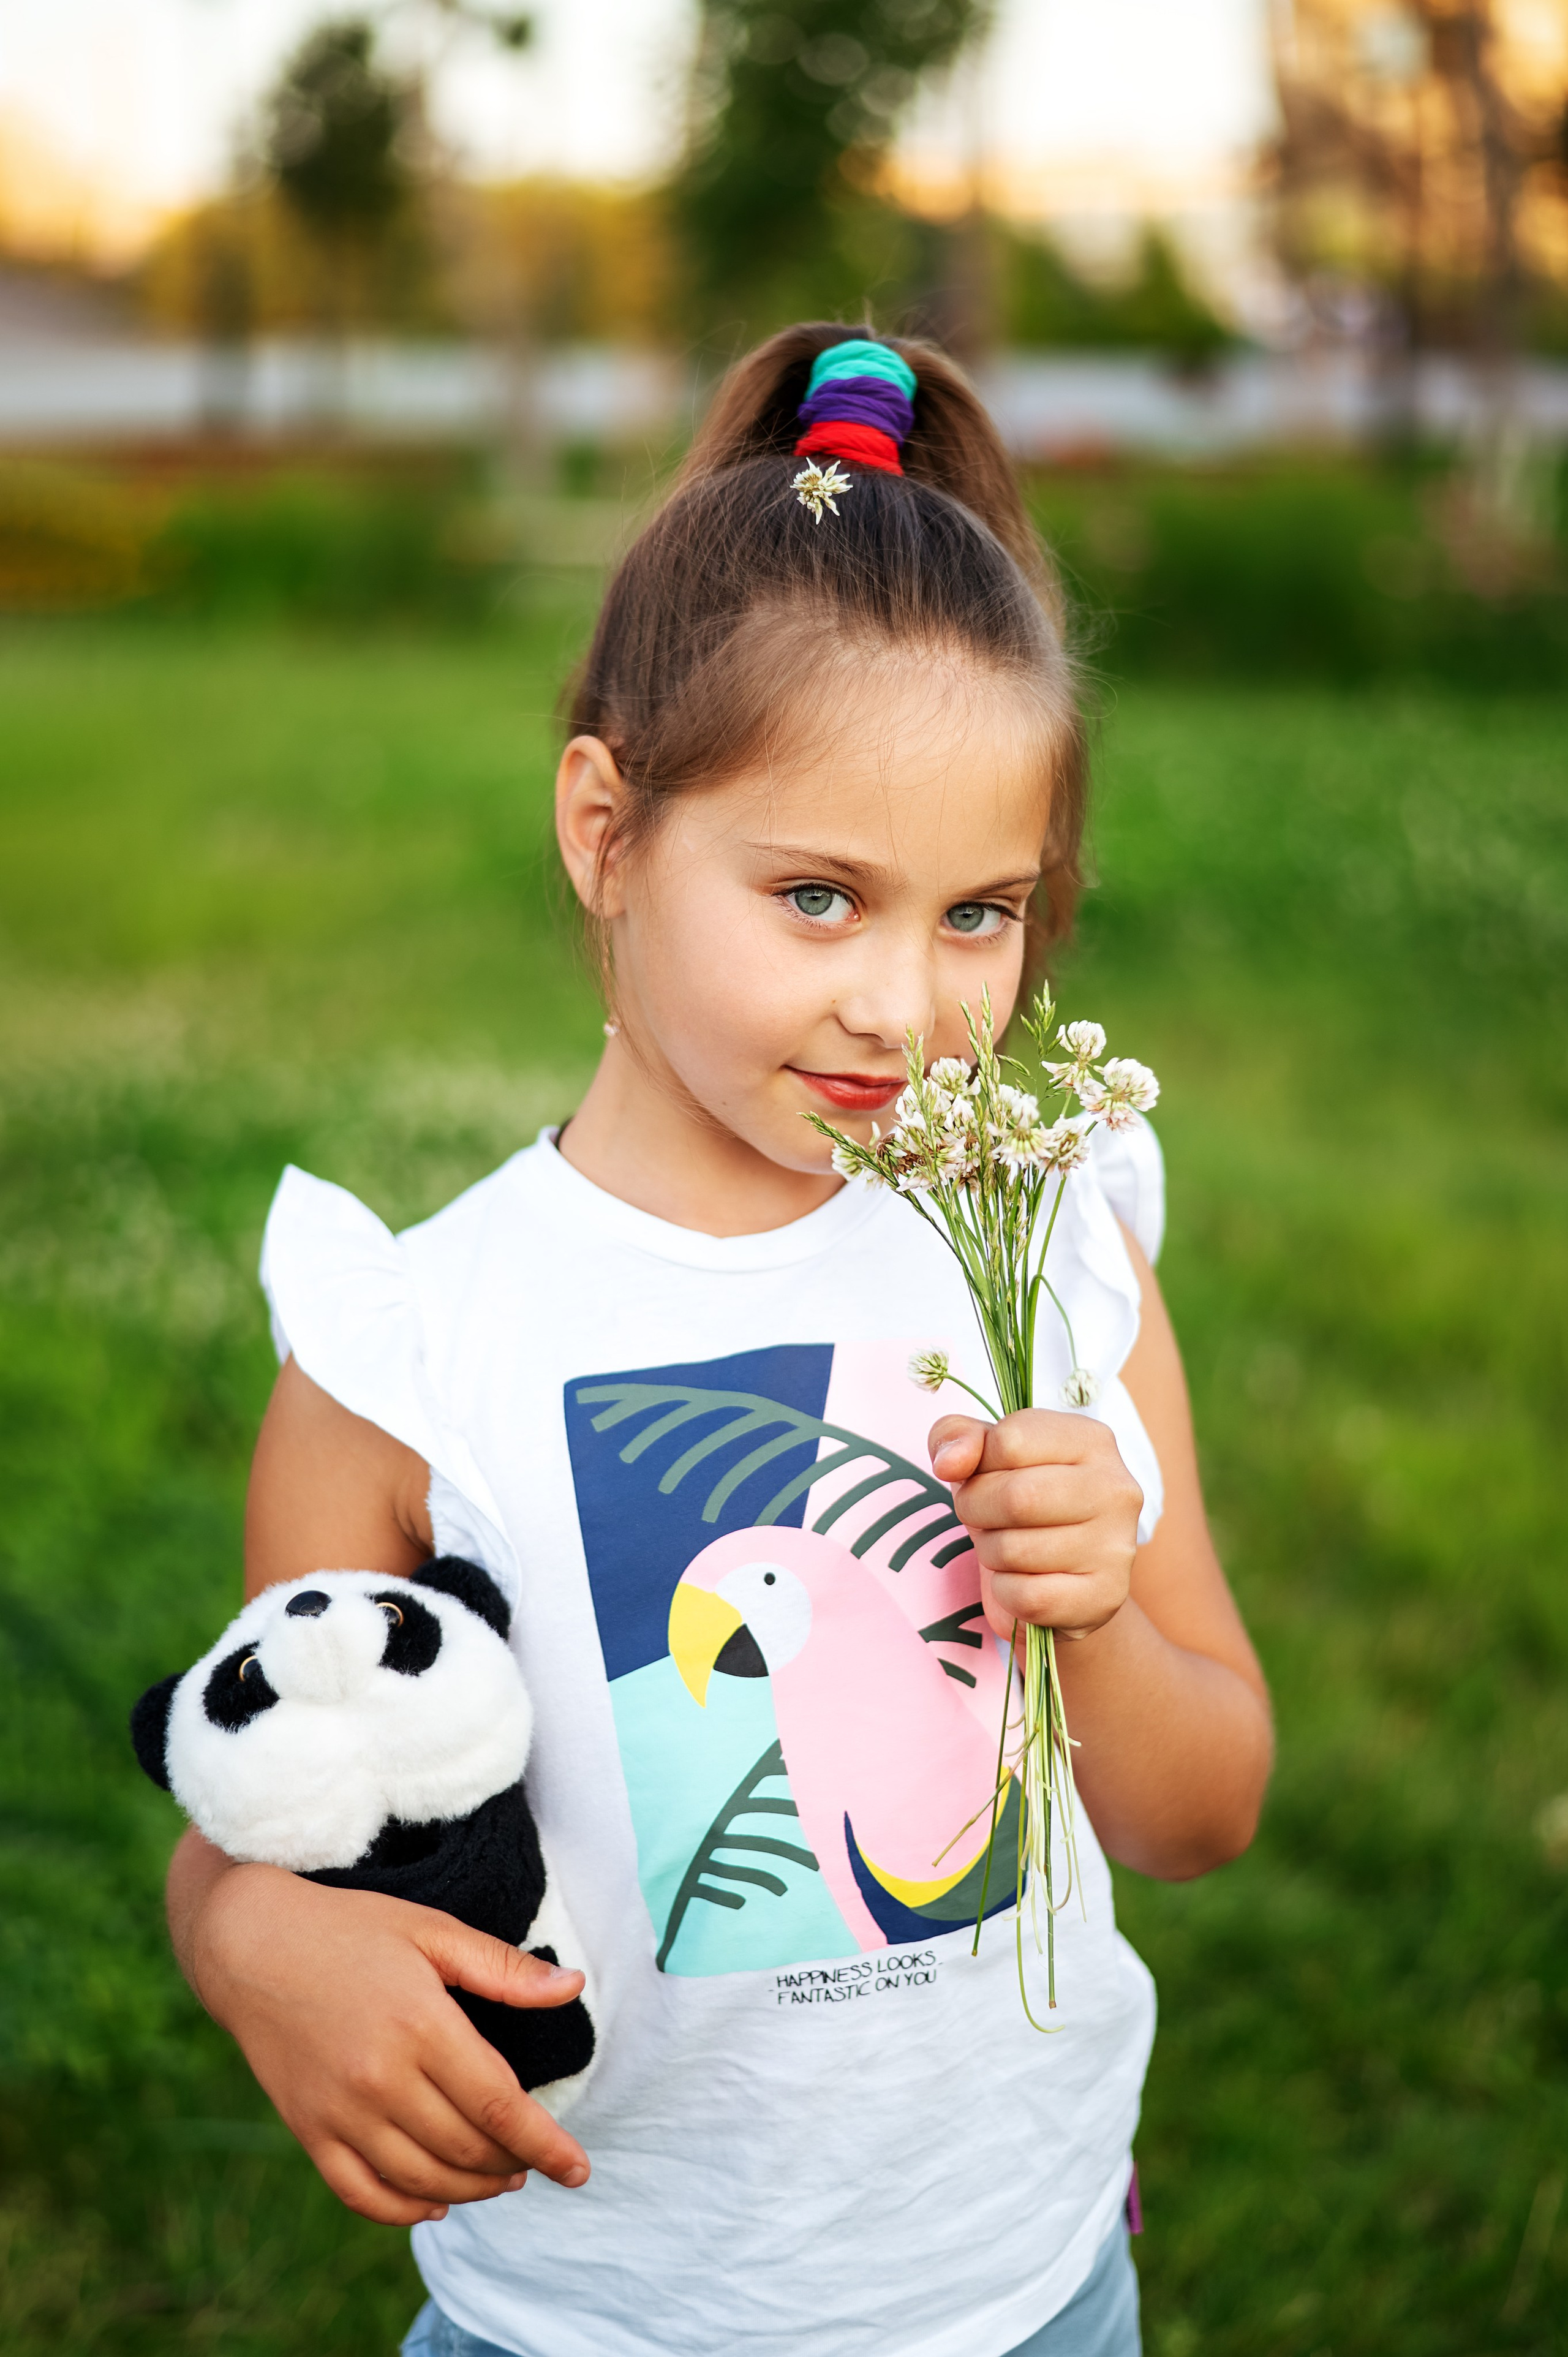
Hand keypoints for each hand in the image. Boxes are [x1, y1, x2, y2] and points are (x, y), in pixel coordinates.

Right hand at [189, 1864, 590, 2225]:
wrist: (250, 1944)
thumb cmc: (349, 1930)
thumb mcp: (431, 1931)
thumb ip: (503, 1968)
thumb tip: (572, 1987)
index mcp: (421, 2025)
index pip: (499, 2105)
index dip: (546, 2144)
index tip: (580, 2169)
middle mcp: (381, 2079)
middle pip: (466, 2148)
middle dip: (514, 2164)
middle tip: (536, 2160)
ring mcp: (340, 2113)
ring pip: (422, 2179)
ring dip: (471, 2189)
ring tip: (499, 2178)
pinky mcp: (309, 2131)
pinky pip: (362, 2193)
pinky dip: (404, 2209)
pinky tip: (434, 2201)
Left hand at [929, 1409, 1142, 1642]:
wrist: (1063, 1576)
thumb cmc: (1019, 1502)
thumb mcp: (984, 1456)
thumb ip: (956, 1436)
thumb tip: (949, 1462)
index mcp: (1090, 1440)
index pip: (1010, 1441)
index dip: (978, 1464)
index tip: (985, 1476)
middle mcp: (1115, 1488)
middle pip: (1016, 1497)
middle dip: (977, 1510)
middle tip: (982, 1517)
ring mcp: (1116, 1546)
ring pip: (1016, 1551)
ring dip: (991, 1553)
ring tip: (1008, 1546)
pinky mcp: (1105, 1596)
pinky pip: (1027, 1597)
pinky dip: (1006, 1592)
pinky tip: (1022, 1580)